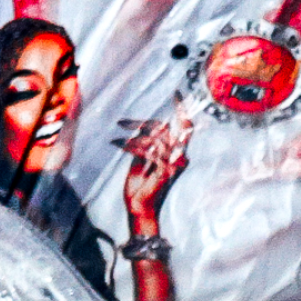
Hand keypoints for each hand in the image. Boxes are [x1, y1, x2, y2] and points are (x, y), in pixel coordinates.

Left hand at [118, 98, 193, 224]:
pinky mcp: (166, 172)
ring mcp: (175, 165)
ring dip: (133, 139)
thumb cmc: (139, 183)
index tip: (178, 94)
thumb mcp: (140, 157)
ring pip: (156, 138)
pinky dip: (133, 146)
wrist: (139, 206)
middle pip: (165, 128)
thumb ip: (146, 142)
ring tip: (117, 142)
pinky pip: (151, 151)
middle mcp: (180, 157)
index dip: (182, 110)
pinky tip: (118, 145)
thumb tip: (144, 127)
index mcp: (176, 152)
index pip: (183, 127)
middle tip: (121, 123)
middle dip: (141, 123)